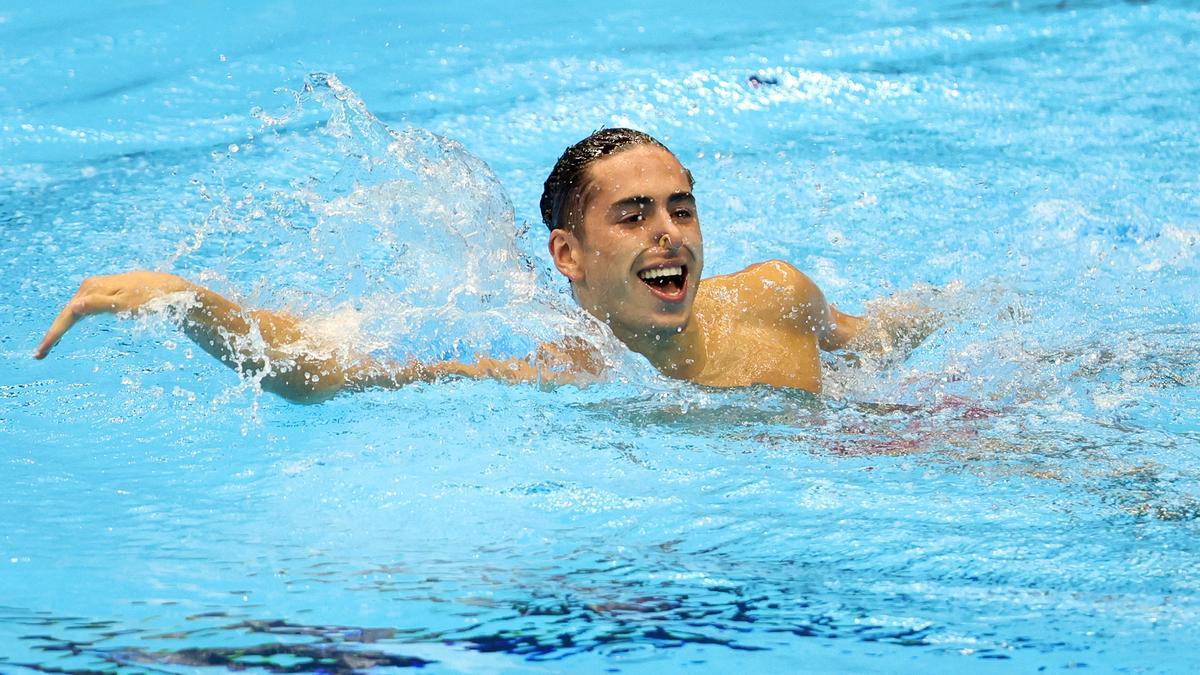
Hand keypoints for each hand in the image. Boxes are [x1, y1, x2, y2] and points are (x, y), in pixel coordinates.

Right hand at [34, 271, 191, 358]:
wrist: (170, 289)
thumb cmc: (151, 298)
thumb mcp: (126, 305)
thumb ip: (100, 305)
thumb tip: (75, 306)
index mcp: (92, 289)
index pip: (67, 315)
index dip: (53, 334)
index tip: (41, 353)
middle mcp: (91, 286)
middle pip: (68, 313)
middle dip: (54, 333)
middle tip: (40, 354)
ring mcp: (98, 288)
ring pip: (74, 311)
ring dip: (61, 327)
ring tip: (49, 345)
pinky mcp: (106, 292)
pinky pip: (84, 308)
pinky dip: (74, 319)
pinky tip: (70, 327)